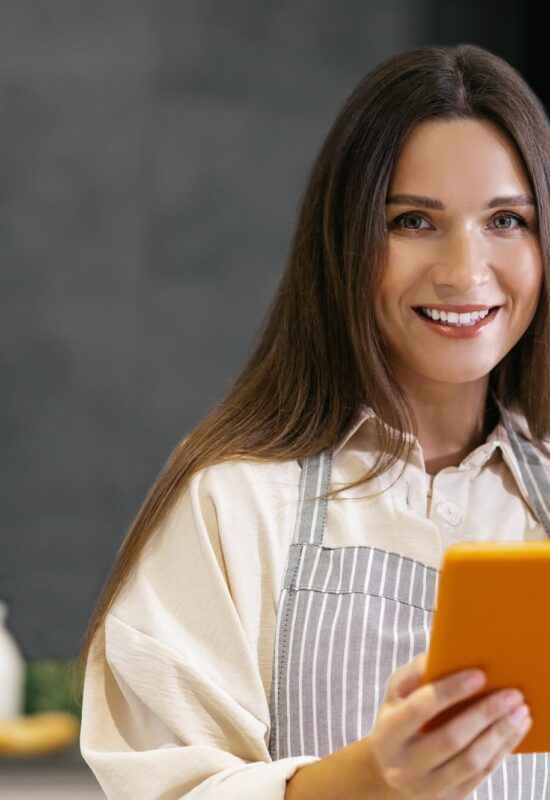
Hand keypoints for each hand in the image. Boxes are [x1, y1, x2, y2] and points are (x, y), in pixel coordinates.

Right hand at [363, 651, 531, 797]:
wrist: (387, 772)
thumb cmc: (397, 720)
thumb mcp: (395, 695)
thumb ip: (415, 673)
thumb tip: (443, 654)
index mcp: (388, 732)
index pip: (420, 708)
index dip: (450, 691)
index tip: (479, 675)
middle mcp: (404, 764)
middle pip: (451, 738)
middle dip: (485, 714)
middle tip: (512, 694)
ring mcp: (426, 786)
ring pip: (470, 761)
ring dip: (500, 735)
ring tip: (520, 712)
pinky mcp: (447, 798)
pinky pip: (480, 775)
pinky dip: (501, 751)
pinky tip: (514, 731)